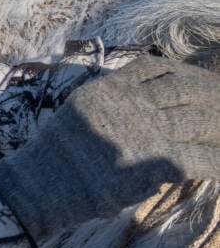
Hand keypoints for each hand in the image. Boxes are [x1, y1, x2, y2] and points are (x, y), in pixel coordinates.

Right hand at [0, 55, 219, 240]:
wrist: (46, 181)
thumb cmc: (57, 152)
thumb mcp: (80, 109)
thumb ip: (109, 100)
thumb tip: (136, 102)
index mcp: (111, 88)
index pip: (155, 66)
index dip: (183, 71)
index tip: (197, 80)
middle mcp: (132, 103)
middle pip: (186, 87)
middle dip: (211, 93)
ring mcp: (147, 131)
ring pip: (200, 118)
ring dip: (219, 125)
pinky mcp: (157, 161)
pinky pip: (203, 158)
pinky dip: (219, 163)